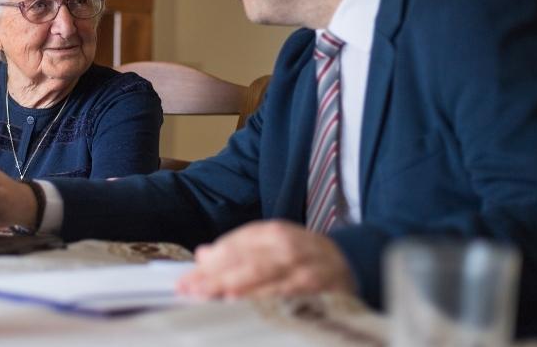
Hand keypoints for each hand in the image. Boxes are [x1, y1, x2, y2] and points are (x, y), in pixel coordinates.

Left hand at [177, 220, 354, 298]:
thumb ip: (236, 251)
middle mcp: (285, 244)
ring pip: (262, 274)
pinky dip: (265, 298)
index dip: (207, 265)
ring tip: (211, 296)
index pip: (232, 247)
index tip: (185, 280)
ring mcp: (302, 263)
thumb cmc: (302, 258)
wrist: (351, 262)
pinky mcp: (317, 284)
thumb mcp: (269, 247)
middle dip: (213, 276)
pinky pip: (286, 292)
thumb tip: (202, 254)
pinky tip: (247, 305)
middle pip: (243, 260)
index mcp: (270, 233)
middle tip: (190, 291)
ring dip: (234, 286)